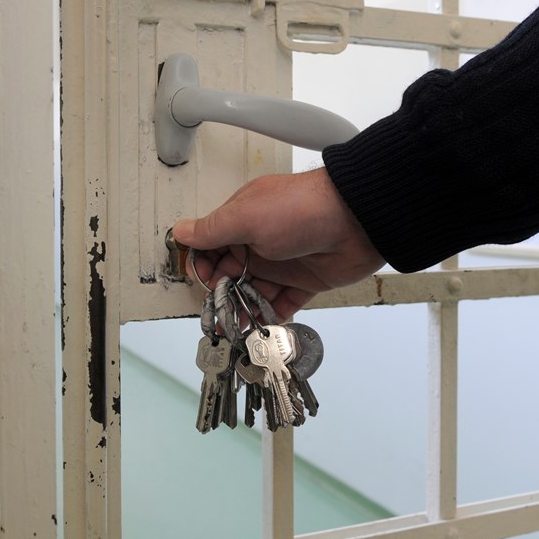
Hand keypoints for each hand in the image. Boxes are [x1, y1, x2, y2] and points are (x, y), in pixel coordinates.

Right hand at [172, 168, 383, 319]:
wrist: (357, 219)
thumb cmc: (300, 209)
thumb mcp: (246, 217)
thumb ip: (212, 230)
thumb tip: (180, 230)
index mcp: (243, 218)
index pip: (212, 245)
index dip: (202, 266)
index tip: (198, 283)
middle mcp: (261, 240)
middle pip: (231, 273)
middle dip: (220, 294)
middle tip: (215, 314)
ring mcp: (283, 262)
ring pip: (254, 292)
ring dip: (242, 310)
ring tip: (234, 329)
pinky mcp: (305, 281)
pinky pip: (282, 303)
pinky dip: (270, 316)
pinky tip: (259, 329)